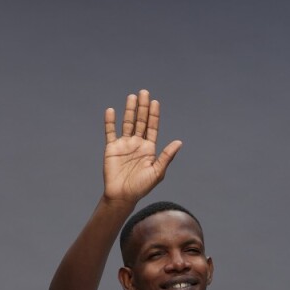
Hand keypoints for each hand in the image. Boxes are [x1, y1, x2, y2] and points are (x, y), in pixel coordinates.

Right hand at [103, 90, 181, 204]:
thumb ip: (166, 156)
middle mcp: (137, 144)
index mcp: (149, 149)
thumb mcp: (157, 172)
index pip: (152, 127)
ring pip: (127, 123)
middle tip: (144, 92)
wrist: (122, 196)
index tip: (155, 102)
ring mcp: (124, 145)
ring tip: (132, 97)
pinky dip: (110, 121)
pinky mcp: (111, 148)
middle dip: (143, 107)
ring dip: (130, 110)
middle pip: (141, 121)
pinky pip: (110, 132)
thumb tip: (179, 142)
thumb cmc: (141, 187)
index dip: (154, 115)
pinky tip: (111, 110)